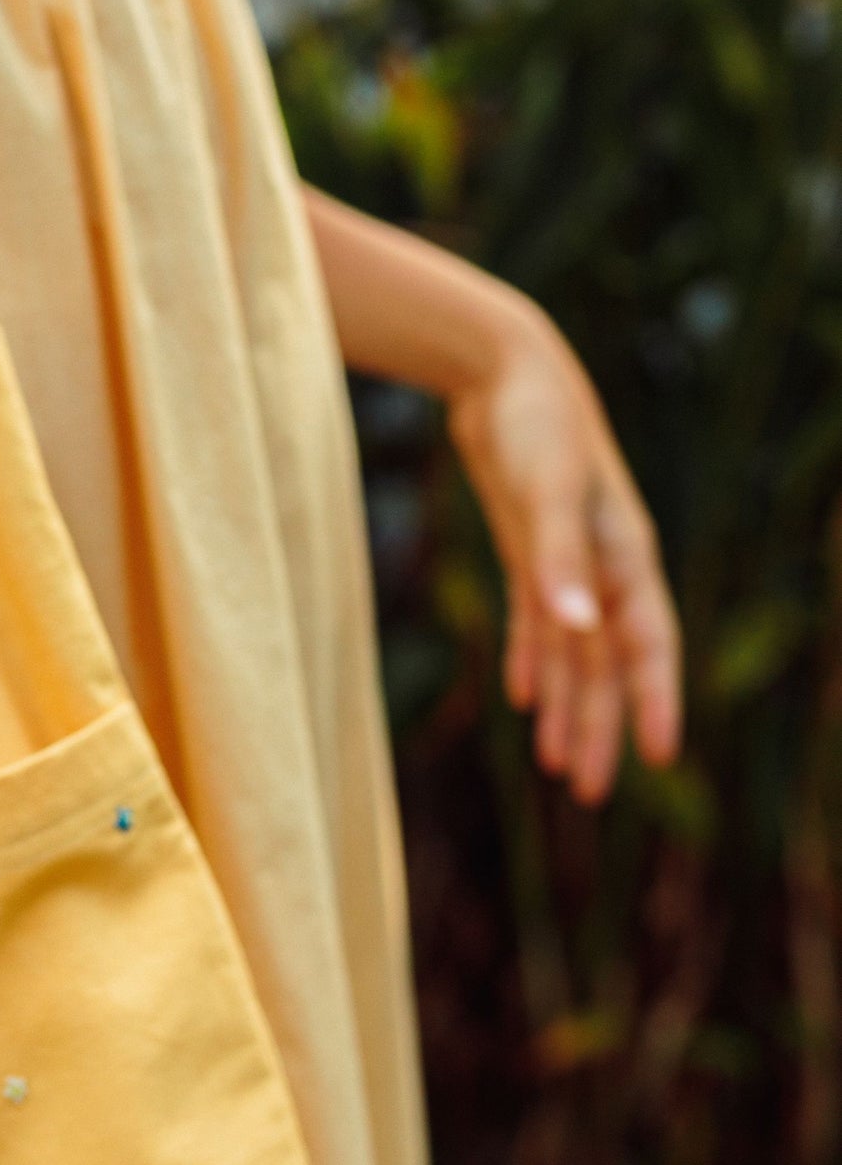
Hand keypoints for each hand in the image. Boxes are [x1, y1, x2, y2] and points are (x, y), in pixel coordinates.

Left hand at [448, 314, 682, 802]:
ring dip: (568, 707)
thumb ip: (559, 559)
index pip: (646, 643)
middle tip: (594, 793)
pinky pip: (537, 620)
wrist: (505, 370)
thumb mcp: (546, 491)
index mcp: (622, 557)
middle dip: (603, 726)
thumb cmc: (537, 423)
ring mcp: (566, 559)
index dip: (653, 699)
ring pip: (573, 652)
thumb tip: (578, 631)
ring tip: (563, 770)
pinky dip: (533, 660)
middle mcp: (602, 566)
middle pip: (608, 663)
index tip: (659, 756)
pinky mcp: (530, 548)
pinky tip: (525, 700)